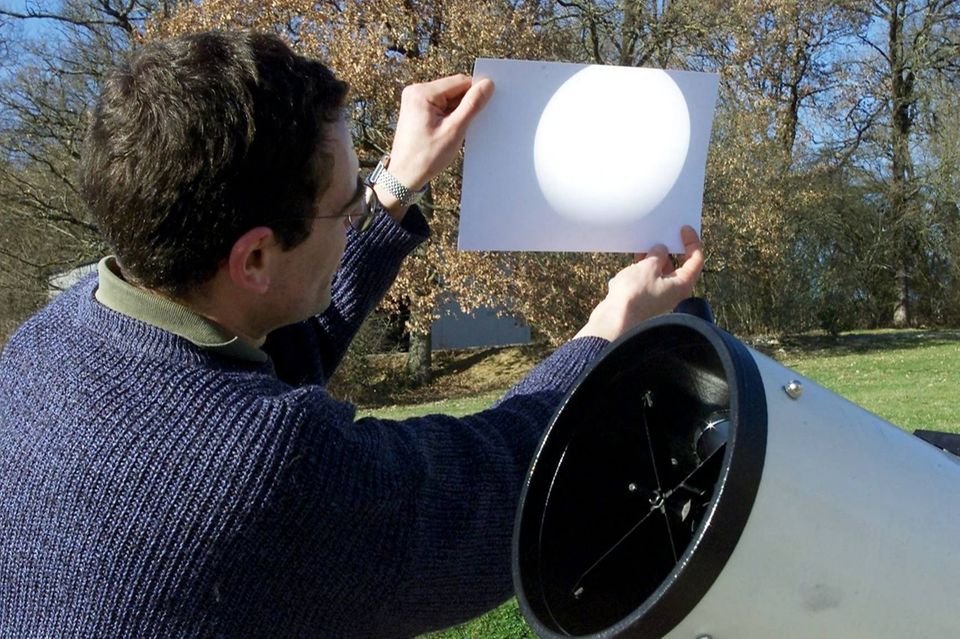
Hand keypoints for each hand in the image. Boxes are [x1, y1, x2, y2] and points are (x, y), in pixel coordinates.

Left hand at [379, 75, 493, 202]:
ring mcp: (414, 100)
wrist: (404, 176)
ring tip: (451, 132)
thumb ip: (472, 105)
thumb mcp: (455, 130)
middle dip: (463, 105)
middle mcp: (415, 91)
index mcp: (422, 93)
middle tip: (463, 127)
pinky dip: (447, 117)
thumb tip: (488, 84)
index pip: (460, 82)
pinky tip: (446, 132)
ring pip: (447, 98)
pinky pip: (439, 106)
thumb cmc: (426, 157)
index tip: (480, 112)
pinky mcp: (415, 110)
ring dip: (456, 113)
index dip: (474, 95)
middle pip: (453, 89)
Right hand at [575, 226, 704, 341]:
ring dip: (653, 258)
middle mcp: (673, 292)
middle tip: (662, 235)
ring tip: (644, 246)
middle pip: (678, 265)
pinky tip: (634, 261)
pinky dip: (643, 268)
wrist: (615, 320)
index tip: (683, 229)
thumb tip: (660, 251)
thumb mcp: (648, 267)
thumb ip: (657, 255)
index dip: (691, 242)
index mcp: (682, 285)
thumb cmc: (634, 295)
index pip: (695, 260)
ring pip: (660, 272)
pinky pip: (648, 278)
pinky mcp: (644, 299)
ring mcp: (658, 296)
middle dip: (669, 249)